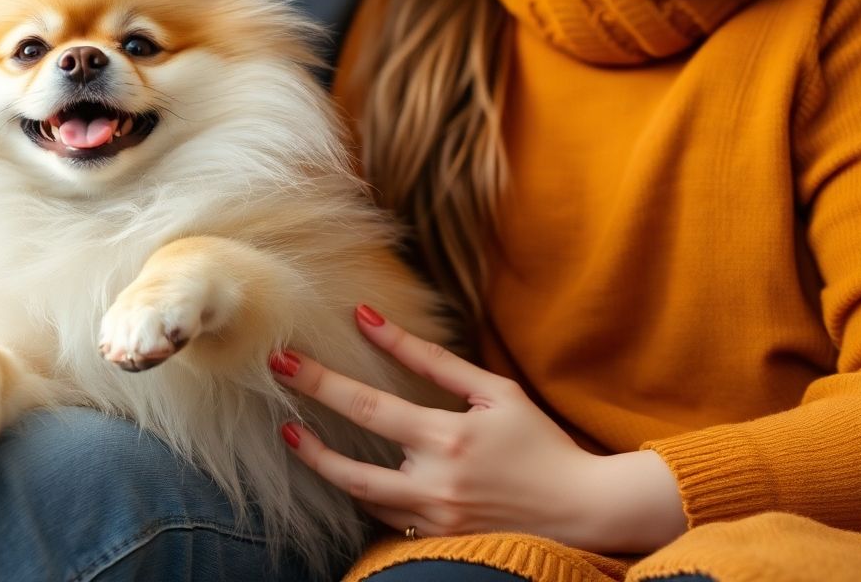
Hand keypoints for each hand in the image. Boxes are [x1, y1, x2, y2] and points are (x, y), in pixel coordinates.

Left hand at [269, 306, 687, 553]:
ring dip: (324, 466)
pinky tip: (350, 470)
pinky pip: (385, 518)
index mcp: (448, 439)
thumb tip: (372, 321)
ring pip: (360, 498)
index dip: (321, 382)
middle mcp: (435, 484)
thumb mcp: (493, 391)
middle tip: (278, 406)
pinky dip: (364, 493)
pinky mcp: (436, 540)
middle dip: (306, 436)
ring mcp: (433, 519)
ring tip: (299, 436)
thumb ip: (431, 359)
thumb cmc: (539, 442)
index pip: (368, 408)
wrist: (582, 511)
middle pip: (349, 467)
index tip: (284, 360)